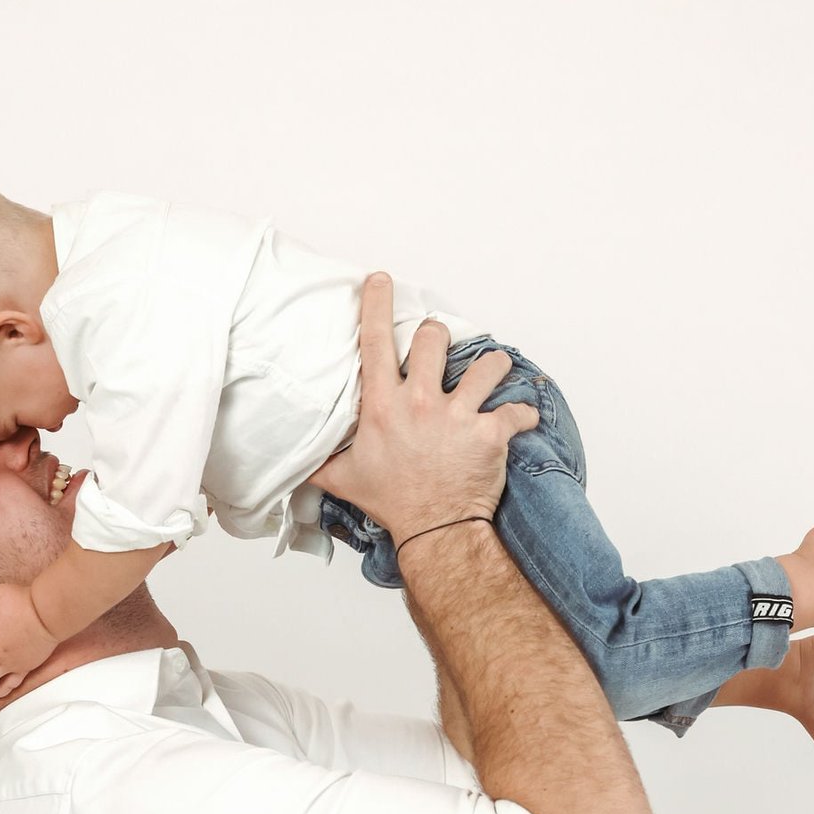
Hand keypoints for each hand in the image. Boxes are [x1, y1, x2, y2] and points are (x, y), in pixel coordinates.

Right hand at [310, 273, 537, 544]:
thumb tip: (292, 460)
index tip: (382, 280)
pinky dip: (522, 413)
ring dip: (491, 365)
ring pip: (486, 364)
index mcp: (382, 406)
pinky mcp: (490, 434)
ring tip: (491, 372)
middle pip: (433, 337)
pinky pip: (517, 410)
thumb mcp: (343, 479)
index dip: (377, 303)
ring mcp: (458, 416)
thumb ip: (319, 461)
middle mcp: (420, 402)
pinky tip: (519, 418)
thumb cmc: (392, 504)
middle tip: (438, 349)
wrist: (434, 533)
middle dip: (437, 337)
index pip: (374, 341)